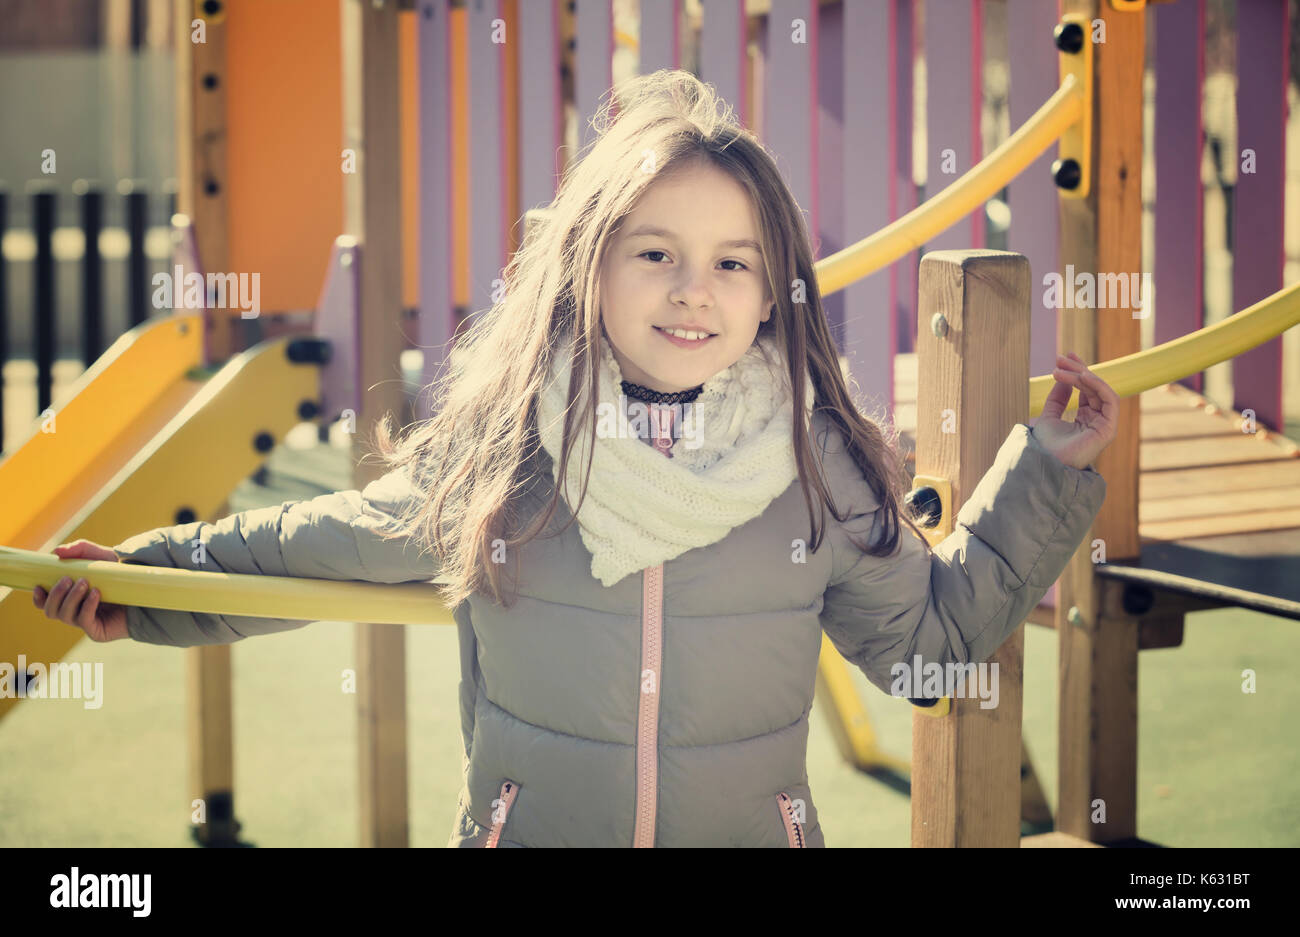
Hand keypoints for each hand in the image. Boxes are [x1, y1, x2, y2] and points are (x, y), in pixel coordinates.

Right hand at [31, 540, 129, 642]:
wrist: (145, 588)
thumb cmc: (120, 573)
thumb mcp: (100, 557)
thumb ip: (80, 550)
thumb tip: (57, 551)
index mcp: (70, 598)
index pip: (46, 603)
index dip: (38, 598)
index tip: (38, 585)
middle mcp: (75, 612)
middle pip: (51, 610)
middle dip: (55, 594)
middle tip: (68, 579)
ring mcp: (86, 623)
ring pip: (65, 616)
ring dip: (71, 598)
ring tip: (85, 583)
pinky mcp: (98, 631)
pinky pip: (85, 621)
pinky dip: (87, 606)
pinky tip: (96, 594)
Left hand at [1029, 352, 1118, 470]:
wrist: (1044, 463)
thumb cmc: (1045, 446)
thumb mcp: (1049, 416)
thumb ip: (1058, 397)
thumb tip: (1064, 376)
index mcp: (1085, 418)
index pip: (1086, 389)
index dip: (1076, 371)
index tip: (1062, 357)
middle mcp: (1097, 420)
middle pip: (1093, 387)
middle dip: (1077, 369)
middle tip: (1060, 358)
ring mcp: (1104, 424)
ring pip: (1100, 390)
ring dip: (1082, 375)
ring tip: (1062, 369)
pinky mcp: (1109, 429)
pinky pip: (1110, 400)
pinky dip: (1098, 385)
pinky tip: (1082, 376)